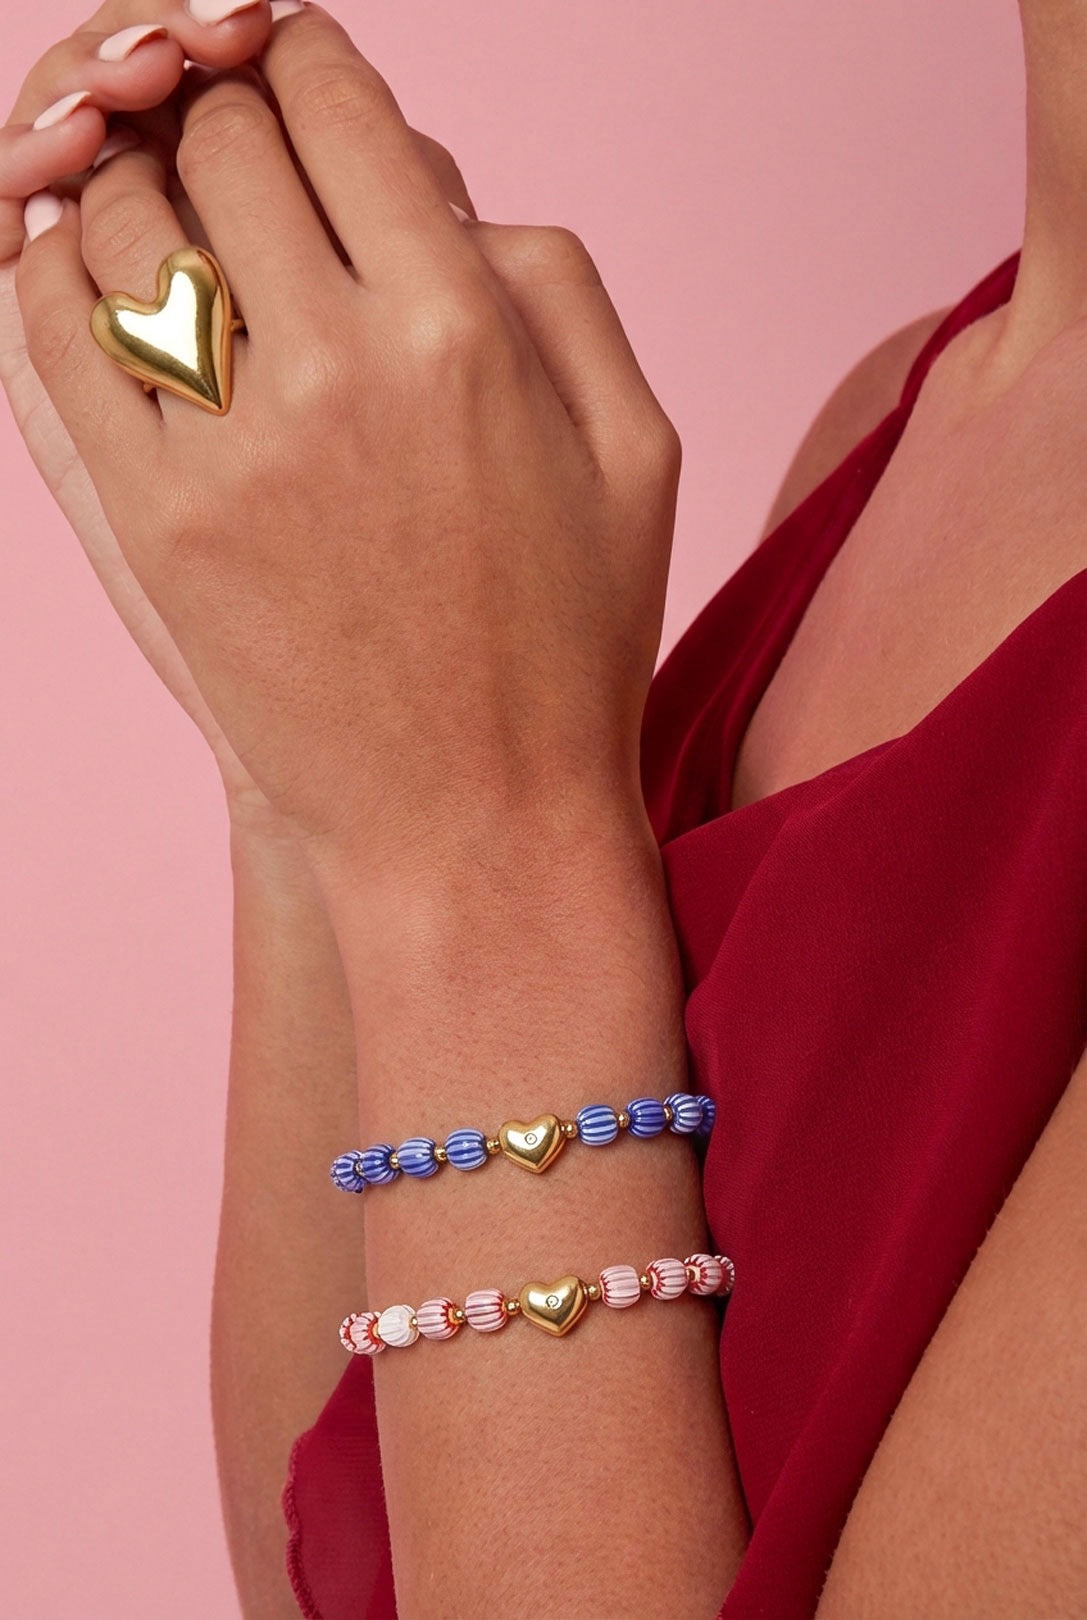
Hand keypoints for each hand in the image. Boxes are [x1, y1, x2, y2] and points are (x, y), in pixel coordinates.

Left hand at [14, 3, 680, 880]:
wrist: (474, 824)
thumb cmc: (572, 643)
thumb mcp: (636, 449)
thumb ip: (555, 283)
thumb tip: (435, 183)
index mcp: (466, 330)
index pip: (336, 99)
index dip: (308, 57)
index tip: (301, 71)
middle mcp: (340, 366)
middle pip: (222, 140)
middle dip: (229, 114)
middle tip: (241, 144)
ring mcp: (232, 448)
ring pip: (124, 220)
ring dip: (141, 185)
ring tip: (173, 213)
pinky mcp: (159, 523)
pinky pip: (63, 336)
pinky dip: (63, 274)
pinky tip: (101, 276)